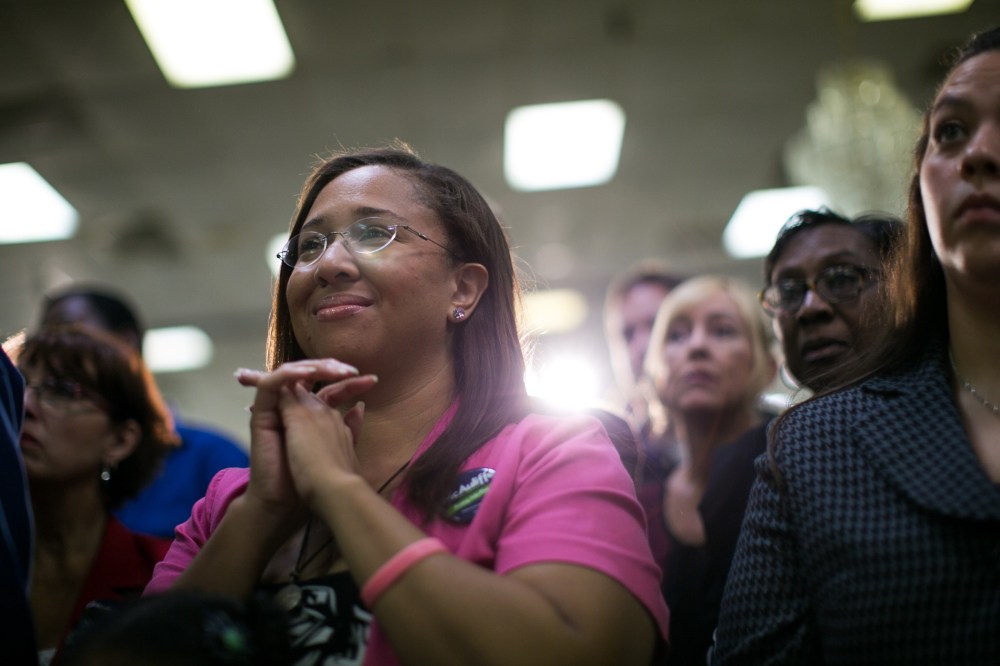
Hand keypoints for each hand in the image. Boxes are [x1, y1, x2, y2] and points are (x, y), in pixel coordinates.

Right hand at [235, 360, 370, 514]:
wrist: (288, 502)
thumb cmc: (313, 479)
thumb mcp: (338, 446)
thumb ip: (348, 425)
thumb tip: (360, 406)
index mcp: (312, 418)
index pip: (329, 390)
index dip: (349, 383)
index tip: (373, 380)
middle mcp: (293, 411)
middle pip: (309, 377)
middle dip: (331, 369)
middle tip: (351, 370)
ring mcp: (275, 411)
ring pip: (290, 374)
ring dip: (313, 368)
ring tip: (334, 369)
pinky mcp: (261, 414)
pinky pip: (271, 384)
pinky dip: (289, 375)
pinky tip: (309, 372)